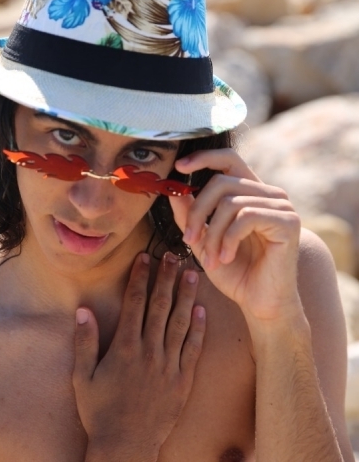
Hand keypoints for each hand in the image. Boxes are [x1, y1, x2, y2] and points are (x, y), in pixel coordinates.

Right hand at [73, 253, 204, 460]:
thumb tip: (83, 310)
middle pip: (160, 307)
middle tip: (173, 256)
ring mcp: (169, 367)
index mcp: (124, 348)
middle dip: (166, 279)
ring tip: (192, 275)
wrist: (125, 448)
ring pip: (180, 323)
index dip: (140, 278)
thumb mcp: (82, 378)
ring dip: (186, 297)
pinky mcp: (182, 382)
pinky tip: (202, 312)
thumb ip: (84, 343)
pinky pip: (192, 350)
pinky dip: (198, 330)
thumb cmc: (99, 414)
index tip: (145, 258)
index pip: (134, 304)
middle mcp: (149, 353)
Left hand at [169, 149, 301, 322]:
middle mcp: (269, 194)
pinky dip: (228, 239)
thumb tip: (173, 191)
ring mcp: (281, 206)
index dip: (203, 158)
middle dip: (197, 211)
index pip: (229, 159)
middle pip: (221, 183)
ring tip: (210, 259)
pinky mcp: (288, 222)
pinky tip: (226, 257)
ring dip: (212, 234)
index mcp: (251, 193)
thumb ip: (190, 217)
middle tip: (188, 240)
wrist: (261, 304)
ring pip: (230, 202)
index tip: (179, 168)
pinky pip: (246, 217)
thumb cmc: (235, 273)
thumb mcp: (204, 242)